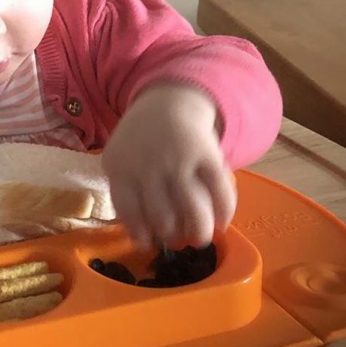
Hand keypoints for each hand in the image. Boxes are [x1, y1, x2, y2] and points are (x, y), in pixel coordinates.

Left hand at [102, 84, 235, 248]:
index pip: (129, 212)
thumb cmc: (140, 141)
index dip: (141, 234)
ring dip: (200, 231)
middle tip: (179, 241)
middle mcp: (149, 166)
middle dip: (173, 236)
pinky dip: (225, 212)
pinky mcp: (207, 153)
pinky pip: (220, 192)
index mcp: (121, 169)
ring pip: (194, 210)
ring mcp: (179, 159)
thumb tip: (142, 238)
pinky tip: (223, 221)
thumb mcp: (120, 159)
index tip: (150, 245)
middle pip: (163, 217)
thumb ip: (124, 191)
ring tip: (202, 238)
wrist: (167, 102)